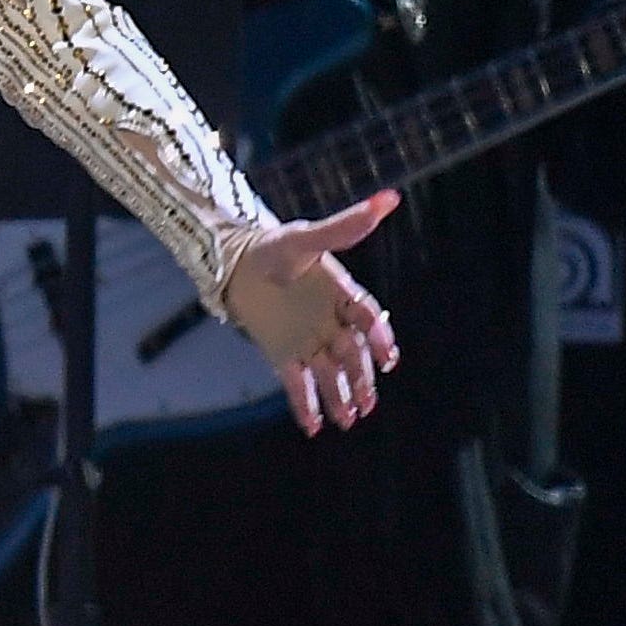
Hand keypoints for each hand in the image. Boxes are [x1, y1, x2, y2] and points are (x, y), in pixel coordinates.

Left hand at [223, 190, 399, 433]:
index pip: (368, 318)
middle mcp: (332, 323)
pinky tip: (313, 427)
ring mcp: (309, 340)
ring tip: (350, 419)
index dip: (380, 336)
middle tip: (368, 402)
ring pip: (331, 373)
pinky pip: (298, 383)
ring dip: (341, 397)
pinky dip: (305, 404)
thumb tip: (390, 197)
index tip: (389, 356)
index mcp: (344, 295)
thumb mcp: (307, 236)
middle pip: (353, 354)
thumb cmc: (275, 246)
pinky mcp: (284, 354)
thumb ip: (345, 225)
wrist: (234, 259)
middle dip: (362, 379)